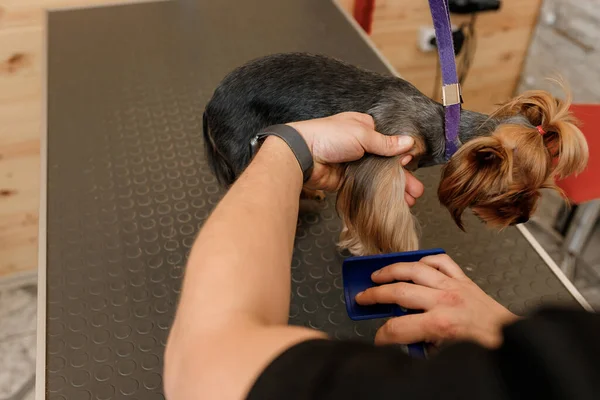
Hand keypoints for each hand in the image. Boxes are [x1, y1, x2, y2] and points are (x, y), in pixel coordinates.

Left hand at [288, 112, 423, 202]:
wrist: (302, 155)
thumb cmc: (328, 136)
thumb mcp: (362, 135)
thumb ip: (386, 142)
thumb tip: (409, 142)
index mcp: (363, 127)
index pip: (388, 140)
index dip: (401, 153)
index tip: (410, 164)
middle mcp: (359, 144)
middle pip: (386, 161)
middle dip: (403, 176)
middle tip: (416, 191)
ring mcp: (353, 163)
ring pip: (378, 176)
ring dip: (394, 188)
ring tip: (410, 201)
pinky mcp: (346, 179)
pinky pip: (367, 187)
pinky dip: (379, 194)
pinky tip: (392, 202)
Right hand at [355, 254, 518, 348]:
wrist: (513, 340)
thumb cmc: (485, 348)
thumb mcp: (447, 354)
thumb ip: (422, 344)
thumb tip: (405, 340)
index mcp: (440, 324)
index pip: (397, 328)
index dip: (382, 335)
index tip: (379, 338)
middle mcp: (445, 300)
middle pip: (398, 292)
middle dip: (375, 295)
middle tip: (363, 297)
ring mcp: (454, 286)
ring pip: (415, 269)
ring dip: (392, 270)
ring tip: (378, 274)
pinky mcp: (464, 280)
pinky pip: (441, 261)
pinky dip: (426, 259)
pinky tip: (415, 264)